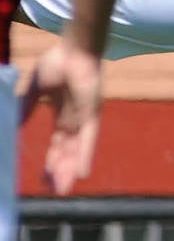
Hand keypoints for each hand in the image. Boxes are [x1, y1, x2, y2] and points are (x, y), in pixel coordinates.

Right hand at [20, 41, 103, 195]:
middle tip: (55, 192)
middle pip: (67, 152)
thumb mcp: (36, 89)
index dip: (51, 161)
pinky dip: (84, 156)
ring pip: (76, 151)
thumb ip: (26, 106)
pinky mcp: (92, 114)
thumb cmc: (57, 62)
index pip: (57, 144)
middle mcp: (75, 120)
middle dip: (60, 172)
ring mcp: (84, 118)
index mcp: (63, 115)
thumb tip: (14, 123)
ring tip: (64, 189)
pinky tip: (81, 173)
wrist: (75, 48)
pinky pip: (88, 139)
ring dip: (70, 169)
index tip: (44, 178)